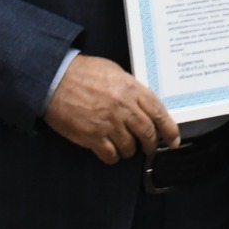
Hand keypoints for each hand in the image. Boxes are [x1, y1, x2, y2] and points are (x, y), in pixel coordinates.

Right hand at [44, 54, 179, 164]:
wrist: (55, 79)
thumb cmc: (83, 72)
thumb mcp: (114, 72)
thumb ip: (131, 89)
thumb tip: (143, 104)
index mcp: (132, 89)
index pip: (159, 113)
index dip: (169, 130)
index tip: (174, 140)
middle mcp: (124, 108)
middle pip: (147, 134)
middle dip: (151, 144)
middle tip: (148, 147)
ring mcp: (109, 124)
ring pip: (130, 148)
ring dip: (129, 150)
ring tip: (124, 146)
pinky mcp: (93, 137)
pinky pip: (111, 156)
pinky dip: (112, 156)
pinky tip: (109, 151)